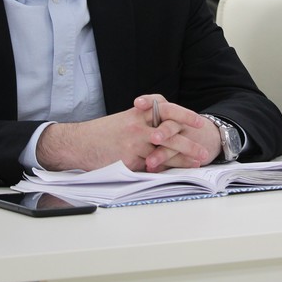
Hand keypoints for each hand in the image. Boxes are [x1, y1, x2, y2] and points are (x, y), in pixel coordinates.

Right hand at [35, 95, 215, 171]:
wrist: (77, 144)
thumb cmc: (101, 134)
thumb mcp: (123, 120)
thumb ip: (143, 123)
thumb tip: (164, 131)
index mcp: (137, 113)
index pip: (166, 108)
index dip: (184, 114)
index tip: (198, 122)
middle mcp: (137, 126)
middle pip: (170, 130)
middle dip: (189, 141)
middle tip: (204, 147)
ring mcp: (133, 143)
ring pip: (164, 151)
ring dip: (182, 157)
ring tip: (196, 162)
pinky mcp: (128, 160)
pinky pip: (150, 166)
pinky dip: (163, 169)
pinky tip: (175, 173)